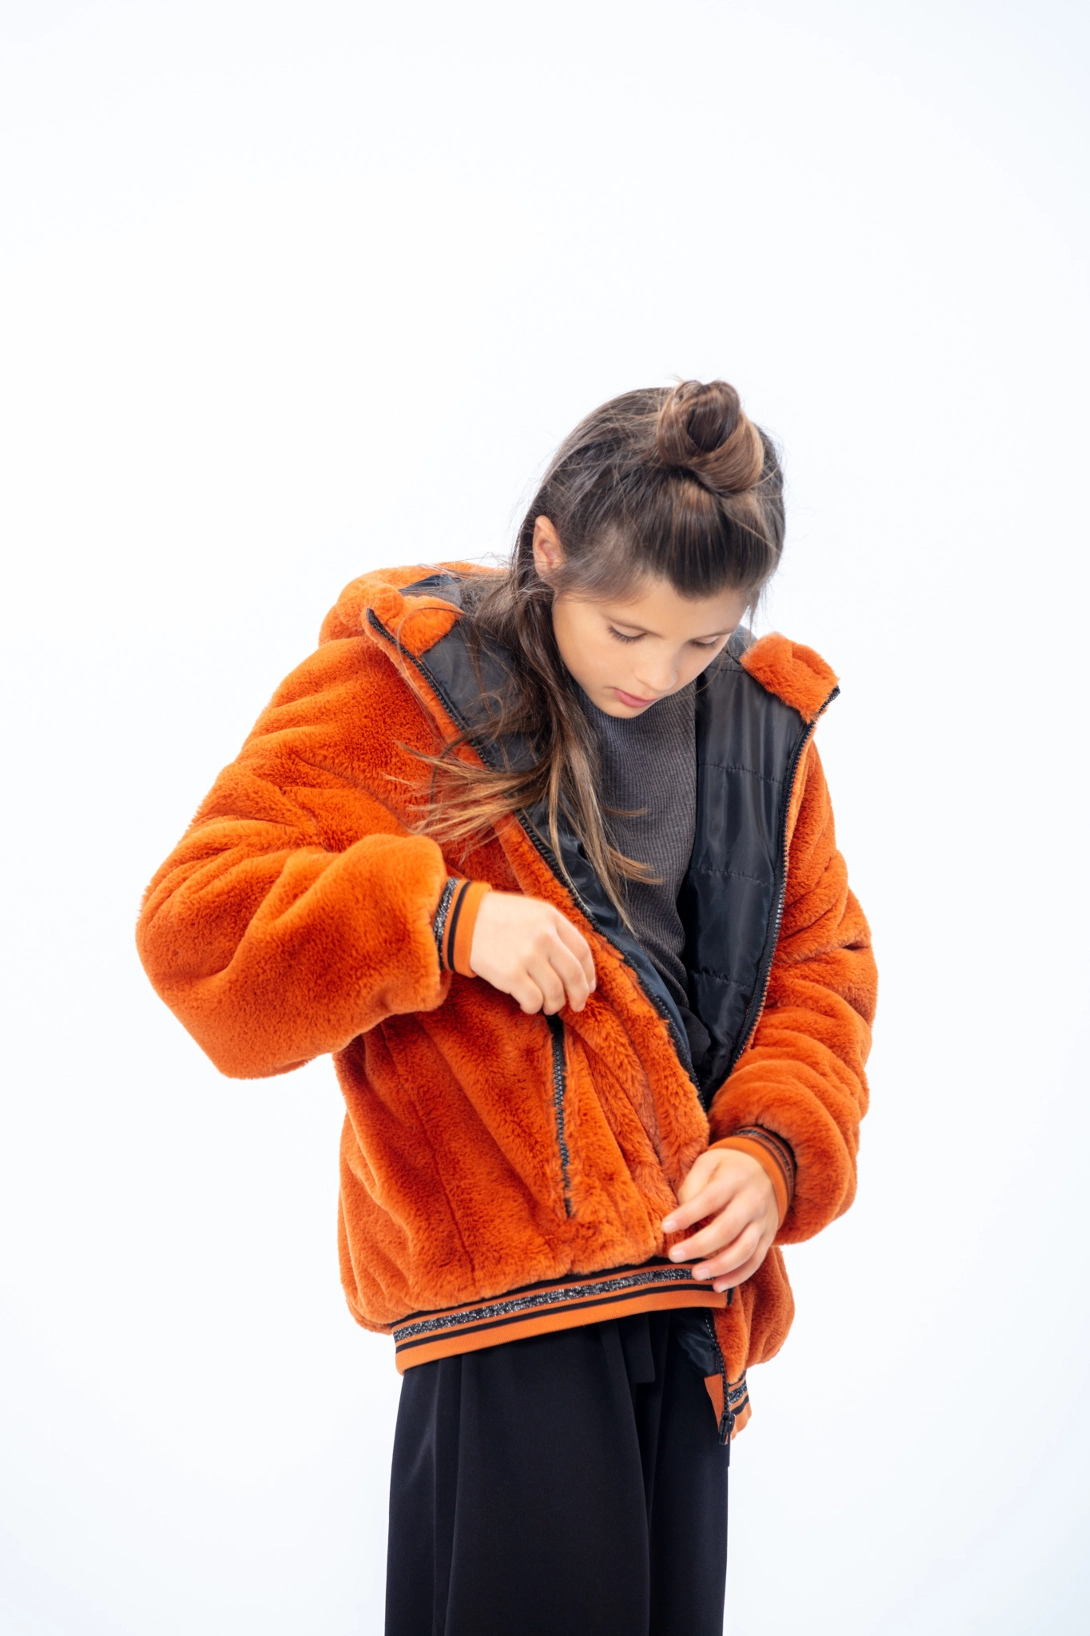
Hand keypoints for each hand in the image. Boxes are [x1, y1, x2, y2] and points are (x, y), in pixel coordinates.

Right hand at [469, 891, 595, 1014]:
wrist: (462, 920)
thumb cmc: (498, 917)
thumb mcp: (532, 911)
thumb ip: (554, 930)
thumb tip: (576, 964)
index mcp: (551, 918)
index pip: (583, 951)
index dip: (589, 974)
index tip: (588, 987)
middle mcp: (543, 936)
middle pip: (574, 975)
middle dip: (578, 995)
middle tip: (576, 1006)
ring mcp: (527, 955)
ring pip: (555, 992)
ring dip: (554, 1004)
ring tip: (547, 1005)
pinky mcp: (510, 974)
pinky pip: (533, 1000)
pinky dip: (534, 1007)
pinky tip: (528, 1004)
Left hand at [662, 1148, 778, 1291]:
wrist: (771, 1166)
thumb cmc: (730, 1166)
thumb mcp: (709, 1161)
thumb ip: (693, 1184)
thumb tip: (682, 1214)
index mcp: (734, 1180)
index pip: (709, 1199)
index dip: (687, 1214)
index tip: (665, 1227)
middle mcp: (752, 1202)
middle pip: (727, 1228)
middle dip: (699, 1246)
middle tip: (674, 1256)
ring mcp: (763, 1221)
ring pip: (745, 1250)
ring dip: (719, 1266)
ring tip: (695, 1274)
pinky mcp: (768, 1236)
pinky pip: (756, 1261)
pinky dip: (738, 1276)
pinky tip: (717, 1285)